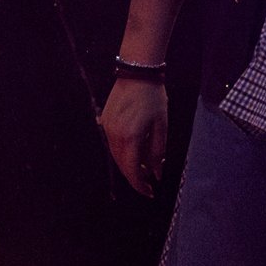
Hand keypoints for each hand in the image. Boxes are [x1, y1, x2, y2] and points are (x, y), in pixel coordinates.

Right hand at [100, 77, 167, 196]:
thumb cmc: (153, 98)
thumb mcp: (161, 126)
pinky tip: (135, 151)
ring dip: (129, 164)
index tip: (149, 192)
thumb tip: (156, 172)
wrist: (137, 73)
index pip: (132, 170)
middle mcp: (114, 136)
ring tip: (144, 166)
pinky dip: (123, 152)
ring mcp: (107, 128)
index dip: (140, 184)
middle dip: (135, 176)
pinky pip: (113, 144)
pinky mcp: (105, 121)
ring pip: (116, 156)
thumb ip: (157, 152)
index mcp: (130, 137)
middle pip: (121, 165)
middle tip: (148, 182)